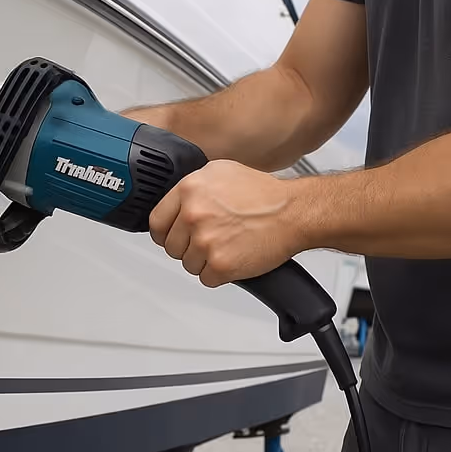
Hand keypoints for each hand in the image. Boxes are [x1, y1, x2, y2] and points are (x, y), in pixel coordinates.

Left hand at [149, 160, 304, 287]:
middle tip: (211, 240)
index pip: (156, 222)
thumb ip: (192, 188)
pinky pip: (206, 279)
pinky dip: (220, 274)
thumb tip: (175, 203)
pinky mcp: (220, 264)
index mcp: (189, 190)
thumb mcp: (220, 172)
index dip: (165, 233)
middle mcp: (193, 214)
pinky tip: (234, 257)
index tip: (172, 237)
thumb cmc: (264, 195)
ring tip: (227, 246)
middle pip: (171, 247)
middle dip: (188, 247)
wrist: (294, 212)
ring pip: (188, 265)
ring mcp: (205, 241)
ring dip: (205, 261)